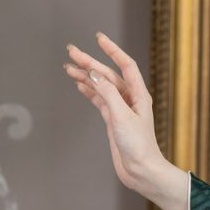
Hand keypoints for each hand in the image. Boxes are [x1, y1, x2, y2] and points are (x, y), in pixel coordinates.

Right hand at [64, 31, 188, 209]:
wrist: (141, 171)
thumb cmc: (138, 146)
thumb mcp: (121, 116)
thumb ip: (107, 93)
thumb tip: (93, 73)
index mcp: (139, 95)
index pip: (125, 65)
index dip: (112, 50)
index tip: (98, 38)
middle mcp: (131, 99)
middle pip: (108, 74)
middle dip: (90, 62)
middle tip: (71, 52)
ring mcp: (121, 109)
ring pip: (101, 87)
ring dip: (86, 76)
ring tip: (68, 67)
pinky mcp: (113, 120)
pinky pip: (99, 100)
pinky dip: (89, 91)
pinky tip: (78, 83)